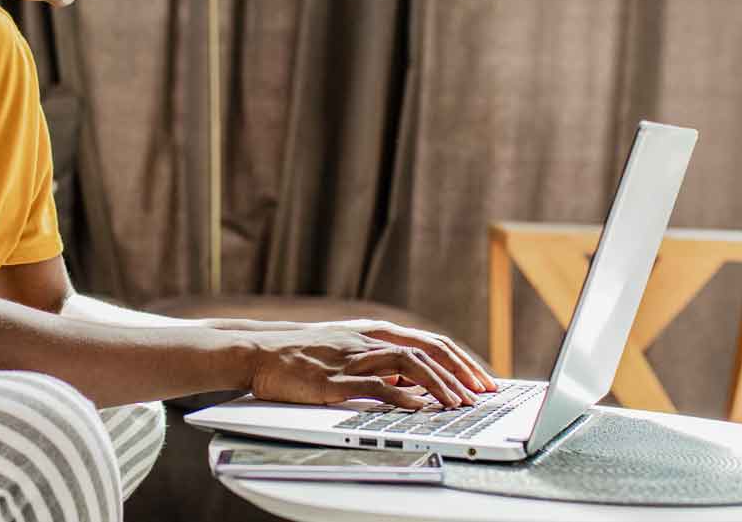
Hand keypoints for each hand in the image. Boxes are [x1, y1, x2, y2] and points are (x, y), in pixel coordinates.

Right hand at [308, 319, 498, 393]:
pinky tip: (419, 407)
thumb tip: (412, 384)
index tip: (480, 379)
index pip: (430, 343)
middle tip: (481, 393)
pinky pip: (375, 386)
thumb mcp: (348, 353)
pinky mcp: (335, 380)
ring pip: (409, 365)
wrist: (260, 351)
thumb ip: (379, 363)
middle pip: (428, 352)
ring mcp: (353, 359)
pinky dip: (401, 396)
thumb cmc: (302, 355)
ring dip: (438, 385)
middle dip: (460, 373)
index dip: (460, 361)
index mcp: (375, 334)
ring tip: (458, 402)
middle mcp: (370, 342)